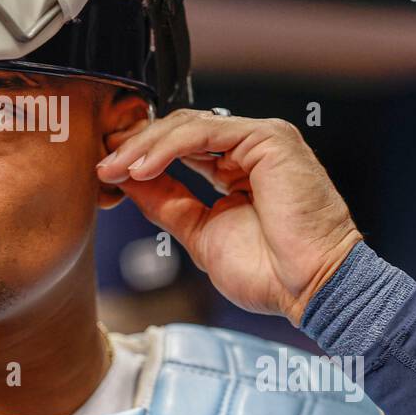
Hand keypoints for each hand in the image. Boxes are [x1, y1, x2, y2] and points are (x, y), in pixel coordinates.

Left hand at [96, 110, 362, 324]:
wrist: (312, 289)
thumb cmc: (270, 273)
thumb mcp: (200, 231)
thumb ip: (166, 203)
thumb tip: (128, 181)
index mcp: (236, 169)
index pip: (180, 146)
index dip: (141, 156)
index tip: (106, 173)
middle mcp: (249, 149)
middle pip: (179, 130)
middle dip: (136, 147)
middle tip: (104, 166)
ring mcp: (261, 140)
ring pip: (188, 125)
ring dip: (145, 146)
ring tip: (117, 168)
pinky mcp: (269, 138)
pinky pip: (205, 131)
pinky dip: (168, 148)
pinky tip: (143, 168)